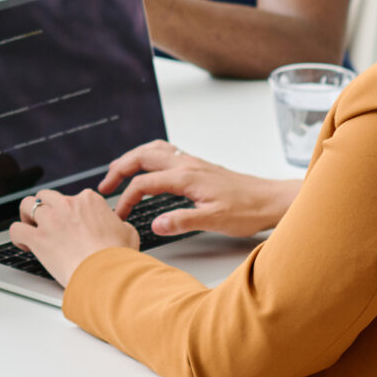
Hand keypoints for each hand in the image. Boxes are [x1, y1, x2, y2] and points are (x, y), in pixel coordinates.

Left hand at [7, 188, 138, 286]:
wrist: (106, 274)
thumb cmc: (118, 257)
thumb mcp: (128, 233)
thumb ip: (118, 223)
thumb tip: (118, 225)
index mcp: (89, 200)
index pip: (74, 197)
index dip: (71, 211)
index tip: (72, 224)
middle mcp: (67, 205)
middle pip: (47, 196)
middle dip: (45, 207)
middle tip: (47, 222)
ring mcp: (50, 220)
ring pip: (27, 205)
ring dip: (27, 215)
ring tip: (30, 227)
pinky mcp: (38, 238)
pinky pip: (16, 229)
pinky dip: (17, 236)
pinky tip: (24, 244)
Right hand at [101, 141, 297, 238]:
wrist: (271, 199)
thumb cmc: (248, 210)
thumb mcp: (214, 221)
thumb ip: (182, 221)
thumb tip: (155, 225)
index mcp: (186, 177)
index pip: (144, 184)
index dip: (126, 199)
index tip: (119, 215)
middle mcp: (187, 164)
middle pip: (142, 157)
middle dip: (119, 168)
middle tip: (105, 186)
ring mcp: (192, 162)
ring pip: (153, 150)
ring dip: (132, 158)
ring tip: (118, 172)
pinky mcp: (198, 166)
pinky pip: (165, 153)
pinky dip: (148, 157)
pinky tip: (149, 168)